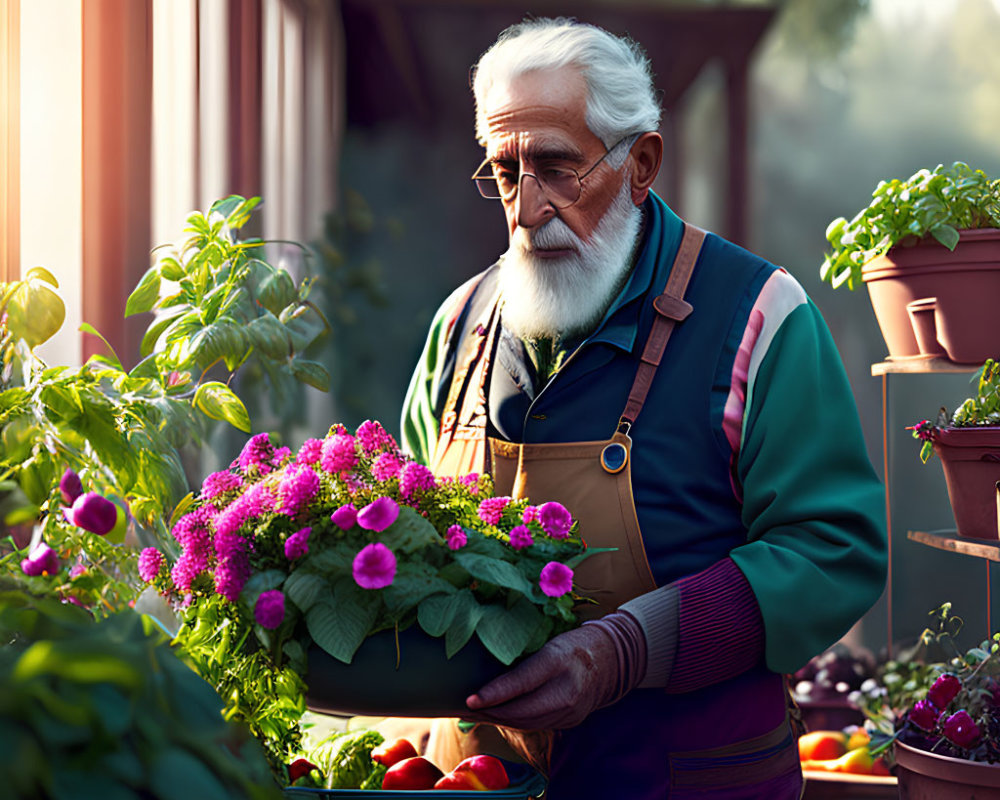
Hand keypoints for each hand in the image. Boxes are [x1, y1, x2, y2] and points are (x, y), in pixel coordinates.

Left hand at [464, 613, 643, 729]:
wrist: (610, 660)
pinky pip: (536, 725)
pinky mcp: (571, 721)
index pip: (523, 681)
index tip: (470, 699)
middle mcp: (568, 688)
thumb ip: (523, 656)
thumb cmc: (570, 643)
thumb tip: (484, 668)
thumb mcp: (548, 640)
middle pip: (522, 709)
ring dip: (499, 720)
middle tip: (464, 709)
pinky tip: (498, 716)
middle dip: (490, 712)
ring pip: (527, 722)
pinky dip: (515, 722)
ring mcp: (572, 710)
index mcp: (560, 660)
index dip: (494, 693)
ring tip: (475, 714)